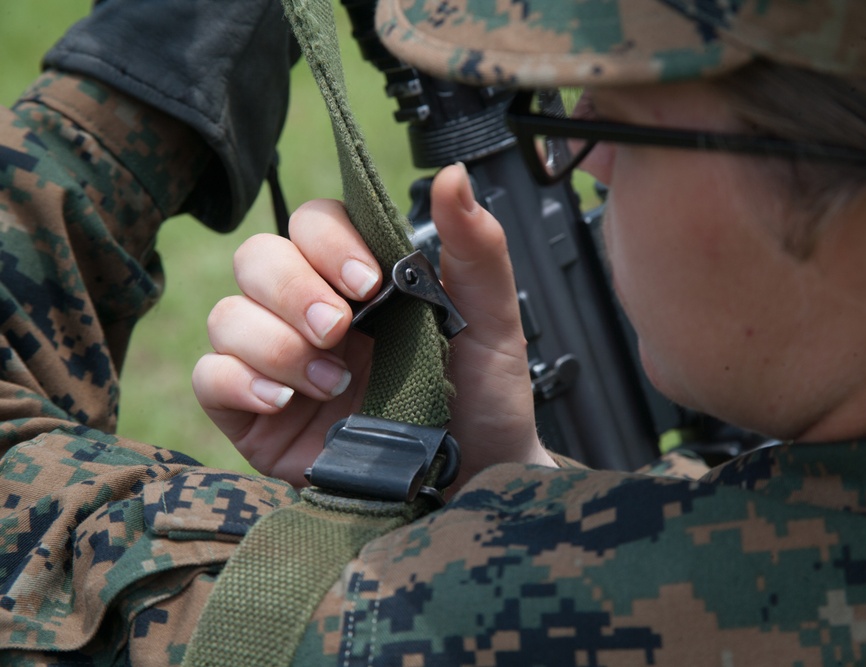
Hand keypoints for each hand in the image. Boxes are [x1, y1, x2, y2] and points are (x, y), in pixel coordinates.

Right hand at [193, 164, 553, 487]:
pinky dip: (239, 381)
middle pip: (258, 258)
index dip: (327, 241)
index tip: (367, 281)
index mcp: (362, 280)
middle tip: (338, 330)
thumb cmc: (482, 400)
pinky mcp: (254, 416)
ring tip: (332, 382)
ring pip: (228, 315)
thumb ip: (476, 249)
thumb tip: (453, 175)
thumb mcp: (492, 322)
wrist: (474, 481)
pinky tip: (286, 402)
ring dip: (274, 343)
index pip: (313, 223)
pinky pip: (210, 377)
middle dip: (293, 289)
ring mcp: (279, 361)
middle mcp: (312, 311)